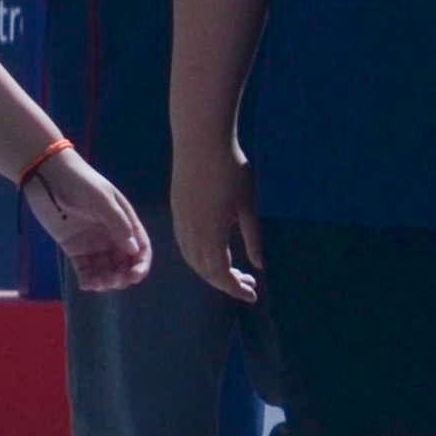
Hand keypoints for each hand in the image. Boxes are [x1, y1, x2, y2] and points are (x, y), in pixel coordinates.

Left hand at [22, 145, 154, 296]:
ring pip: (106, 268)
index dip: (141, 264)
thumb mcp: (102, 199)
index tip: (135, 276)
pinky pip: (85, 268)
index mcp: (124, 222)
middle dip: (122, 276)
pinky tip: (87, 285)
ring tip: (98, 284)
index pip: (140, 248)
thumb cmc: (79, 182)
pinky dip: (88, 279)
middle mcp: (111, 235)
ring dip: (106, 280)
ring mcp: (93, 243)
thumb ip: (118, 223)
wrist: (47, 176)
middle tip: (113, 281)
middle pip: (124, 263)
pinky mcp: (74, 248)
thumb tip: (134, 250)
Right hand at [169, 130, 262, 304]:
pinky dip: (198, 257)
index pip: (220, 273)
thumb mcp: (249, 206)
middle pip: (204, 270)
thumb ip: (252, 238)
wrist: (200, 141)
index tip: (252, 294)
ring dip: (210, 271)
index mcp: (211, 233)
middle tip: (248, 284)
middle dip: (225, 283)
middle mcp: (191, 232)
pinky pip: (184, 245)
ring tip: (232, 272)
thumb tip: (258, 265)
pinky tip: (213, 252)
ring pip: (191, 258)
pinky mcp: (177, 211)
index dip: (235, 288)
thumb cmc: (231, 170)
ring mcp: (181, 221)